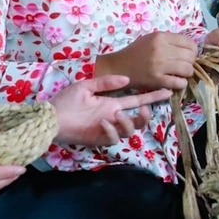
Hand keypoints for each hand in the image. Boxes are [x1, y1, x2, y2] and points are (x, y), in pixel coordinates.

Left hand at [50, 74, 171, 146]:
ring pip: (130, 131)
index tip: (167, 92)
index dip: (152, 97)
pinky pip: (113, 138)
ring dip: (128, 122)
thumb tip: (127, 79)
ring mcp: (107, 129)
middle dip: (146, 116)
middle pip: (139, 121)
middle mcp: (114, 117)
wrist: (50, 117)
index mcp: (112, 104)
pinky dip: (112, 130)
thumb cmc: (66, 101)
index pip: (137, 101)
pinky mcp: (99, 139)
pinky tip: (103, 122)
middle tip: (144, 109)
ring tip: (117, 114)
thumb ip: (106, 82)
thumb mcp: (86, 86)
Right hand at [95, 32, 198, 91]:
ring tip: (180, 74)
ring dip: (187, 73)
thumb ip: (169, 41)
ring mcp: (159, 65)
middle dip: (190, 62)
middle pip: (190, 56)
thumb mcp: (151, 39)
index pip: (190, 43)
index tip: (187, 55)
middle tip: (184, 66)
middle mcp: (161, 49)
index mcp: (160, 37)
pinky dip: (181, 83)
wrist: (117, 68)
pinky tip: (175, 82)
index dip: (192, 50)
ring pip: (188, 69)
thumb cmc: (135, 53)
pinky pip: (179, 82)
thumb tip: (190, 48)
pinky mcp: (156, 80)